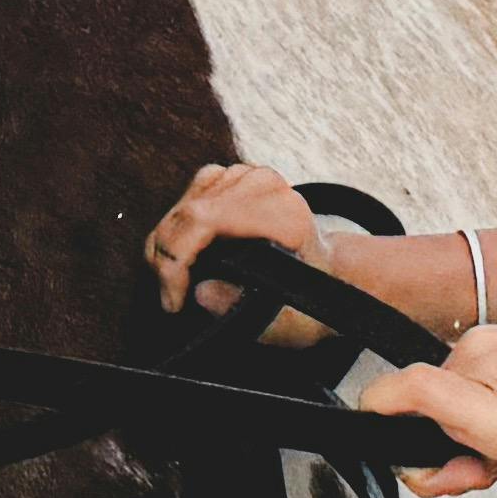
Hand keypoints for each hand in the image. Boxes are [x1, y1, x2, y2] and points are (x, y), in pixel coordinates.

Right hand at [144, 161, 331, 335]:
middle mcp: (268, 188)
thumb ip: (241, 307)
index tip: (174, 299)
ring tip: (174, 280)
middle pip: (189, 212)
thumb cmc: (309, 296)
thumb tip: (201, 292)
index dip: (177, 258)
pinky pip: (190, 196)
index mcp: (284, 217)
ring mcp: (251, 177)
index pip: (206, 219)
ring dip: (168, 244)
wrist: (330, 272)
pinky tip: (185, 253)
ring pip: (185, 204)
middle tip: (170, 296)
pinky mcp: (237, 176)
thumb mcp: (285, 321)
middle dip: (166, 258)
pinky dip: (178, 227)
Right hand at [357, 328, 496, 497]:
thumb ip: (422, 399)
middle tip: (492, 469)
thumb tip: (370, 398)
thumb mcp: (493, 419)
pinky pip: (491, 444)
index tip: (459, 463)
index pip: (398, 401)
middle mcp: (495, 360)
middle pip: (427, 424)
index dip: (417, 447)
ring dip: (474, 467)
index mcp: (475, 351)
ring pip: (459, 439)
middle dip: (449, 461)